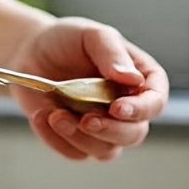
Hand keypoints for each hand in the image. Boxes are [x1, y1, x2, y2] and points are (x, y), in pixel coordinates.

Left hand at [8, 17, 168, 160]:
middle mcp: (126, 107)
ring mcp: (103, 127)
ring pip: (106, 151)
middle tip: (86, 119)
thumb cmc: (68, 40)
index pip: (156, 101)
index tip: (117, 107)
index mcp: (141, 79)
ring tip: (55, 115)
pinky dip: (57, 139)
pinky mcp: (78, 140)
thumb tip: (133, 79)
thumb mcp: (91, 35)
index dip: (142, 109)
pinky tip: (43, 116)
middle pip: (135, 134)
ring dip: (80, 138)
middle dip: (110, 130)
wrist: (32, 53)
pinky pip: (75, 153)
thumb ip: (112, 53)